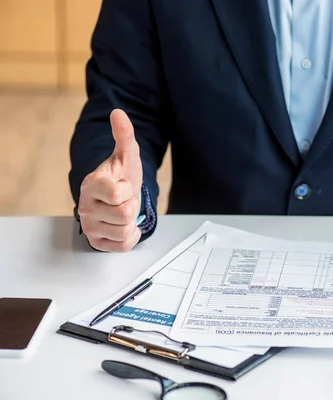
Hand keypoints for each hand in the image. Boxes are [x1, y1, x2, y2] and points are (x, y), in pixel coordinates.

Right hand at [78, 109, 142, 251]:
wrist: (119, 198)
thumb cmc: (122, 177)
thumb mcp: (127, 156)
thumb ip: (124, 135)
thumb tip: (118, 112)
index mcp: (91, 184)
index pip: (117, 194)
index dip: (128, 190)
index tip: (123, 186)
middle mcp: (85, 207)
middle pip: (125, 213)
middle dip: (132, 206)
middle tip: (125, 200)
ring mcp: (90, 226)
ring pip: (124, 230)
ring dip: (131, 221)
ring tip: (123, 211)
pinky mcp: (97, 242)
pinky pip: (124, 245)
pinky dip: (130, 236)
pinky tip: (123, 225)